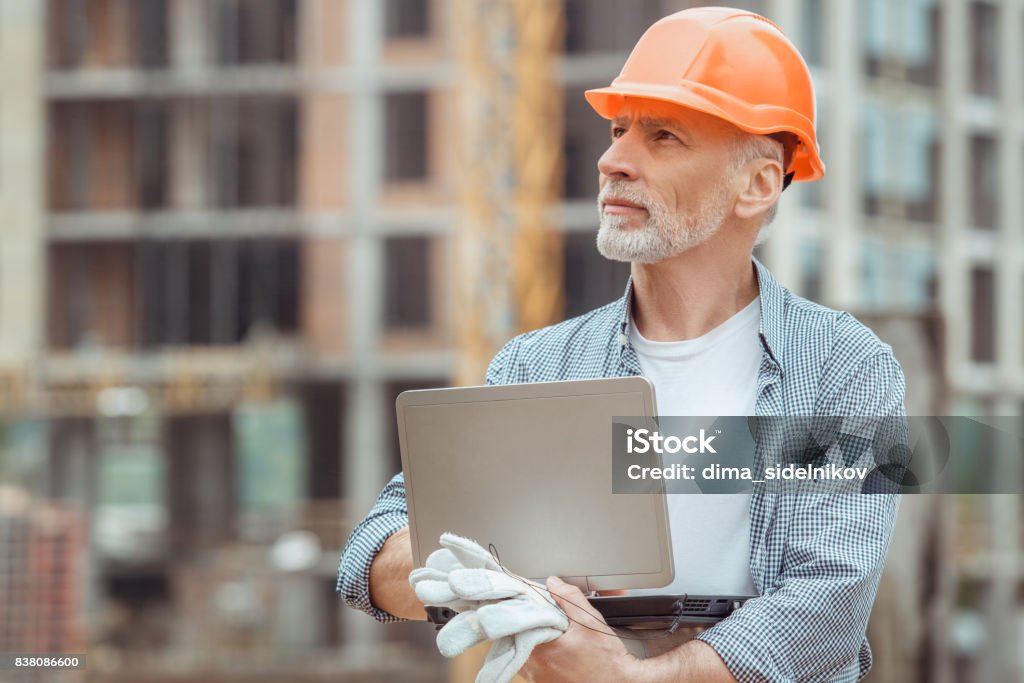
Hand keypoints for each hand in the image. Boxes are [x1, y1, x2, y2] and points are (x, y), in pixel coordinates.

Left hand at [521, 577, 639, 682]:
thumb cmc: (606, 659)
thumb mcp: (588, 620)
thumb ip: (569, 598)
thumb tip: (553, 583)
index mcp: (540, 650)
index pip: (523, 619)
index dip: (531, 607)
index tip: (542, 603)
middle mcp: (533, 667)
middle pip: (522, 633)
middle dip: (535, 622)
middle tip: (554, 619)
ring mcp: (536, 678)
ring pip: (527, 647)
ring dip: (538, 637)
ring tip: (559, 634)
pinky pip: (534, 662)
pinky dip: (542, 652)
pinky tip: (559, 648)